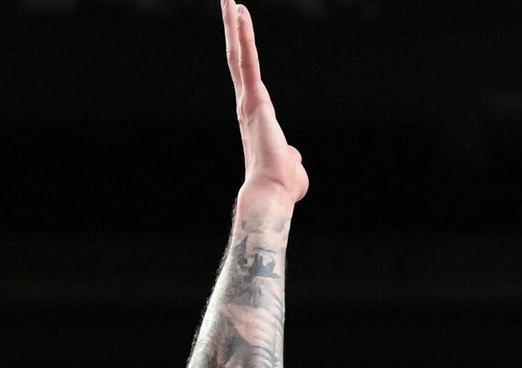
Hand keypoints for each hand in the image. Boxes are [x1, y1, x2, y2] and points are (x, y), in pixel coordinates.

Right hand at [222, 0, 307, 205]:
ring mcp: (248, 101)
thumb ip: (290, 156)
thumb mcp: (291, 166)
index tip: (241, 36)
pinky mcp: (254, 98)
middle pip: (239, 62)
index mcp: (256, 119)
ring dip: (234, 27)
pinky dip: (243, 37)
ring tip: (229, 0)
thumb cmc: (283, 185)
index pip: (249, 79)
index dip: (245, 56)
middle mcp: (247, 106)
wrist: (272, 194)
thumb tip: (293, 155)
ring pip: (239, 56)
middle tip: (228, 4)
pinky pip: (246, 61)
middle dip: (234, 33)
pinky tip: (239, 12)